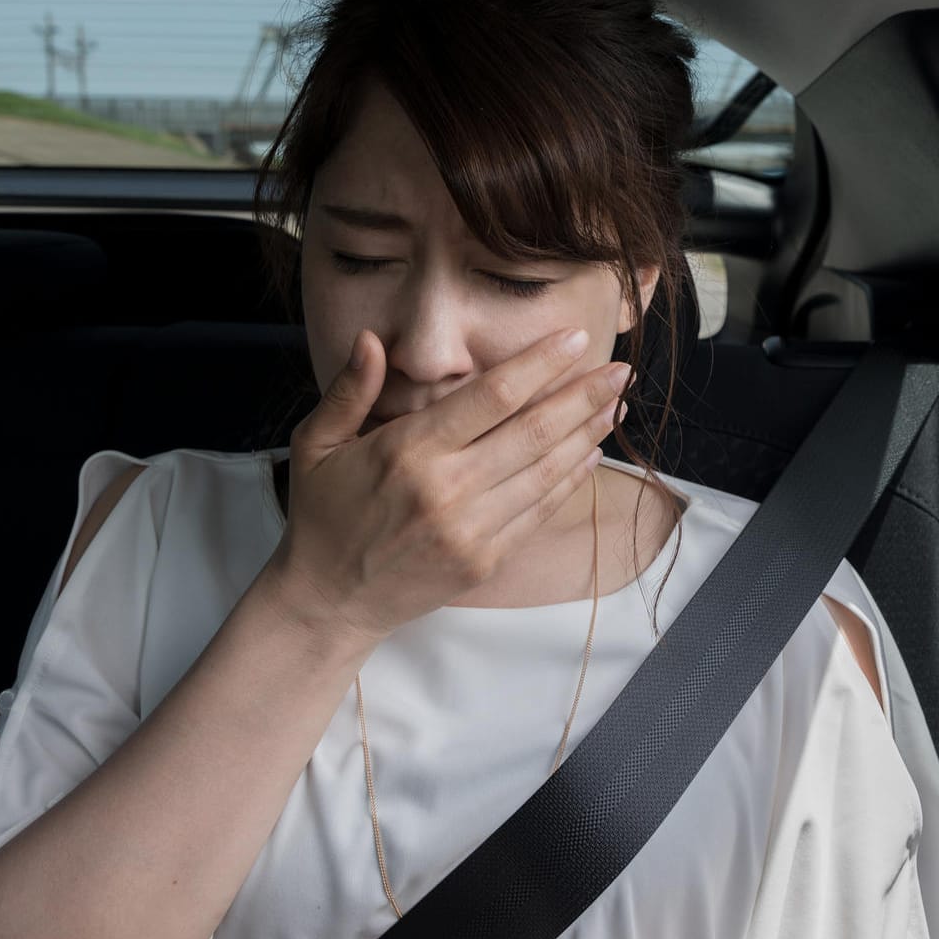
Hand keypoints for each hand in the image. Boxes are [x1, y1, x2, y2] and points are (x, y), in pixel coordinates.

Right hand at [266, 327, 628, 645]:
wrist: (328, 601)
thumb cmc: (323, 515)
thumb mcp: (317, 444)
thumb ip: (349, 390)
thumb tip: (372, 339)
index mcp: (409, 450)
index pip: (492, 395)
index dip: (540, 364)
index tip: (575, 338)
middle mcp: (447, 488)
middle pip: (535, 430)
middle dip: (584, 396)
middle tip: (621, 370)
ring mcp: (471, 529)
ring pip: (547, 471)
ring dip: (587, 435)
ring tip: (616, 405)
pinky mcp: (485, 559)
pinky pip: (539, 511)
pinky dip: (570, 480)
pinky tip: (590, 454)